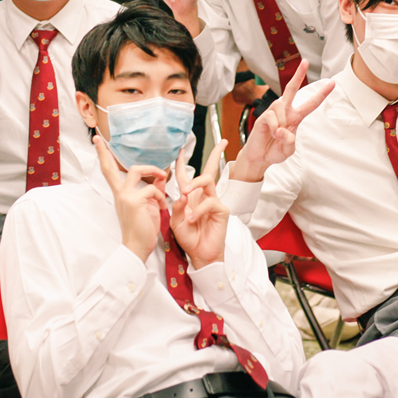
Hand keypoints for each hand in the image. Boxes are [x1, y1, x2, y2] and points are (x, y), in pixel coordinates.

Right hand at [94, 133, 167, 261]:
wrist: (138, 248)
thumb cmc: (143, 228)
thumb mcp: (148, 205)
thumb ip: (151, 189)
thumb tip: (159, 176)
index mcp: (120, 194)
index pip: (108, 171)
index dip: (102, 155)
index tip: (96, 139)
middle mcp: (119, 193)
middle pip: (113, 167)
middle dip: (120, 156)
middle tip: (150, 164)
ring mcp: (125, 196)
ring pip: (136, 170)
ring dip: (152, 171)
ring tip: (163, 180)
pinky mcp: (134, 201)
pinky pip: (151, 188)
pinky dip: (161, 195)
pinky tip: (163, 207)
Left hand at [172, 140, 228, 268]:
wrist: (200, 254)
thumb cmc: (189, 238)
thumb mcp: (175, 222)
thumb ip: (176, 207)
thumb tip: (182, 194)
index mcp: (190, 197)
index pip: (186, 175)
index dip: (182, 162)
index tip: (181, 149)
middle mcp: (203, 196)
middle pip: (209, 170)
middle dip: (215, 155)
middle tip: (222, 143)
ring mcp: (213, 201)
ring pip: (207, 180)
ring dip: (195, 183)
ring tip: (185, 193)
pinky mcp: (221, 210)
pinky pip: (209, 202)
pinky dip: (198, 210)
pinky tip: (192, 219)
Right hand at [232, 60, 334, 182]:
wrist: (259, 157)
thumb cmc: (274, 151)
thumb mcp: (288, 150)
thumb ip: (289, 141)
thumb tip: (282, 130)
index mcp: (295, 117)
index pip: (311, 104)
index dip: (322, 94)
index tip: (332, 83)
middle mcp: (285, 111)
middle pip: (291, 88)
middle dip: (298, 74)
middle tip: (305, 61)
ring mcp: (273, 113)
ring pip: (281, 106)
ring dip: (281, 123)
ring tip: (277, 135)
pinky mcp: (264, 117)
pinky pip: (272, 117)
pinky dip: (274, 128)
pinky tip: (270, 134)